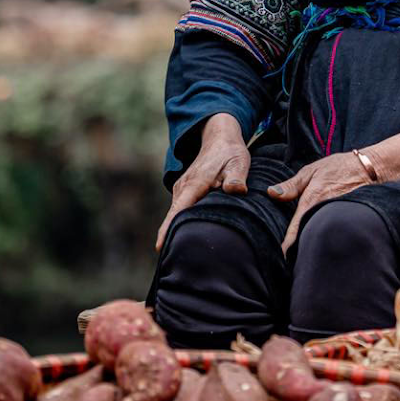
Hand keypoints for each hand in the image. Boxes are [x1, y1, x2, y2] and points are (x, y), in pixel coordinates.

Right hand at [156, 113, 249, 251]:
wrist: (219, 137)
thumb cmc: (230, 151)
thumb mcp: (239, 161)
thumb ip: (236, 177)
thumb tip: (236, 190)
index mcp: (194, 184)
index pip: (178, 211)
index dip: (168, 229)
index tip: (160, 248)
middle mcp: (183, 188)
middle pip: (174, 218)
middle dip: (172, 237)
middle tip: (178, 262)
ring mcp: (182, 190)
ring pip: (178, 215)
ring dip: (178, 230)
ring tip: (183, 254)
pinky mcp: (185, 192)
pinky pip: (181, 210)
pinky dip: (183, 222)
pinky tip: (190, 237)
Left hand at [268, 153, 373, 251]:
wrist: (373, 167)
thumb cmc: (340, 167)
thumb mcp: (312, 171)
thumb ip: (291, 185)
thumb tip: (270, 193)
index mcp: (311, 201)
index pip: (295, 230)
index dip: (287, 247)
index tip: (280, 260)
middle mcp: (324, 212)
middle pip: (309, 238)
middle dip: (301, 249)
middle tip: (290, 260)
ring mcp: (338, 217)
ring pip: (323, 237)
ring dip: (316, 245)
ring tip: (309, 257)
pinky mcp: (350, 220)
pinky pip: (337, 232)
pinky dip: (331, 237)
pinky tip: (328, 243)